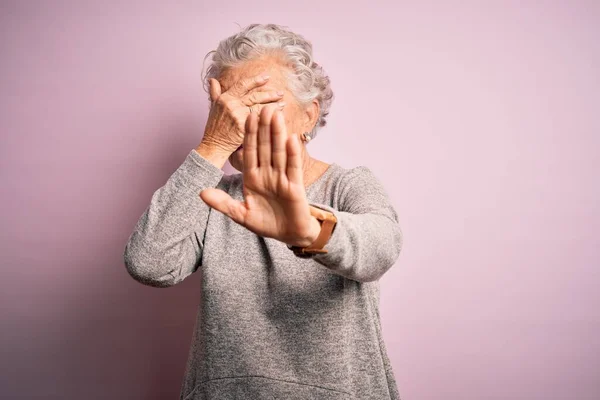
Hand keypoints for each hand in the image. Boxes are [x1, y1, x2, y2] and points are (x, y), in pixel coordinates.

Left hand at [199, 104, 321, 246]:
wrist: (289, 235)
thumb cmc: (266, 223)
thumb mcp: (240, 214)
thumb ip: (222, 203)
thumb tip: (201, 193)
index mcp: (253, 178)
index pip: (249, 152)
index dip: (248, 135)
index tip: (246, 117)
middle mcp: (267, 175)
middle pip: (265, 147)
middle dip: (263, 128)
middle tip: (262, 107)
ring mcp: (282, 179)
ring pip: (279, 152)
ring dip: (277, 134)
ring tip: (276, 115)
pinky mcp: (295, 187)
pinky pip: (293, 168)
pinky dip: (292, 154)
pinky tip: (291, 138)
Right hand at [200, 74, 284, 153]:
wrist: (213, 145)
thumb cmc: (214, 128)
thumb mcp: (213, 108)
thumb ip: (214, 93)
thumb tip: (212, 79)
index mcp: (225, 98)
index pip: (243, 85)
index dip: (256, 80)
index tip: (267, 77)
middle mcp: (231, 104)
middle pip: (254, 96)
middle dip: (269, 94)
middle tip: (281, 93)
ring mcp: (237, 115)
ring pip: (259, 107)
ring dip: (273, 106)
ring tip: (283, 104)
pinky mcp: (243, 126)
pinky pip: (259, 120)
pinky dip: (269, 118)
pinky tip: (278, 117)